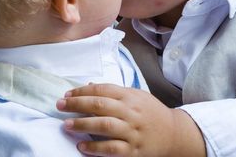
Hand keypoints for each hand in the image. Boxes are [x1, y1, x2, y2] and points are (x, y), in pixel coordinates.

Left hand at [57, 84, 204, 156]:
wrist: (175, 135)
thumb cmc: (151, 113)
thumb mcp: (136, 96)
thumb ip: (113, 91)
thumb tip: (88, 85)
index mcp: (130, 96)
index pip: (102, 89)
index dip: (82, 90)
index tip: (67, 94)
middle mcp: (131, 112)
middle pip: (100, 105)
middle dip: (77, 104)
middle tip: (60, 105)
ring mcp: (132, 132)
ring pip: (104, 126)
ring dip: (82, 124)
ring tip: (66, 125)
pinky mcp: (134, 150)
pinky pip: (112, 149)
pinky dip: (95, 148)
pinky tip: (81, 146)